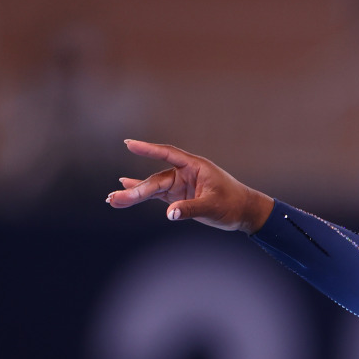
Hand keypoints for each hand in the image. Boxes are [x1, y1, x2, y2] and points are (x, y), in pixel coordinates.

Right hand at [106, 140, 274, 233]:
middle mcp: (185, 173)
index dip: (148, 150)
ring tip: (112, 200)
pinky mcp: (179, 196)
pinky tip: (124, 192)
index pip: (168, 154)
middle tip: (115, 198)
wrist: (245, 212)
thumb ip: (190, 209)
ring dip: (133, 195)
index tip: (129, 144)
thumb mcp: (213, 207)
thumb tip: (169, 214)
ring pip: (152, 188)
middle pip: (155, 180)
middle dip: (135, 190)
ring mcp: (180, 184)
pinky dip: (141, 195)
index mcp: (195, 167)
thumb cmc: (233, 204)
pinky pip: (156, 194)